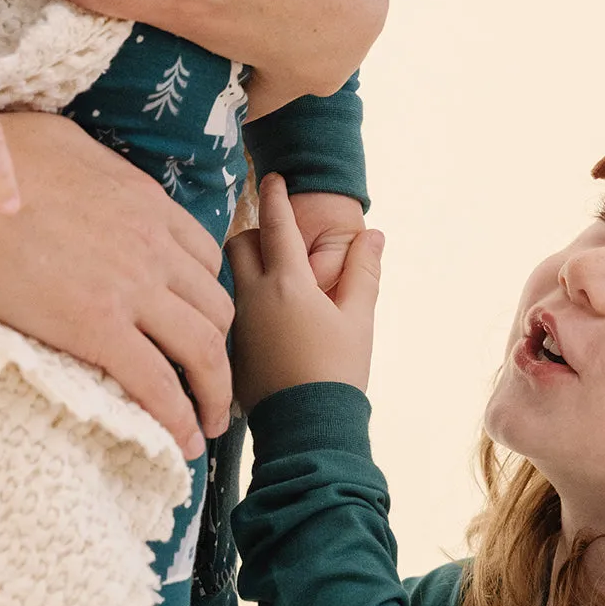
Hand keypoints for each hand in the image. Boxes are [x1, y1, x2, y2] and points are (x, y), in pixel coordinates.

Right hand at [0, 111, 233, 456]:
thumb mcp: (69, 143)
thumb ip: (104, 169)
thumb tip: (105, 179)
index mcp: (148, 204)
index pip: (207, 259)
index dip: (208, 297)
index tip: (199, 324)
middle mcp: (153, 247)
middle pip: (218, 308)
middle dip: (223, 348)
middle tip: (212, 379)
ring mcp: (130, 289)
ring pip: (204, 349)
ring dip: (216, 391)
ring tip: (212, 422)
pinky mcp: (96, 329)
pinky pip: (157, 383)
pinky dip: (180, 418)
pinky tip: (185, 442)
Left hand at [226, 173, 383, 413]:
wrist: (307, 428)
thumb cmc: (337, 371)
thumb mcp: (359, 319)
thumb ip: (364, 271)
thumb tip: (374, 235)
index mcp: (287, 282)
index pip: (275, 223)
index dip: (274, 195)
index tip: (272, 177)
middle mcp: (252, 296)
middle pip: (237, 244)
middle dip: (253, 232)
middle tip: (275, 237)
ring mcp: (236, 323)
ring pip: (230, 278)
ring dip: (247, 267)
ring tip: (272, 277)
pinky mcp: (231, 348)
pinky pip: (230, 310)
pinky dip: (245, 300)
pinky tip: (266, 318)